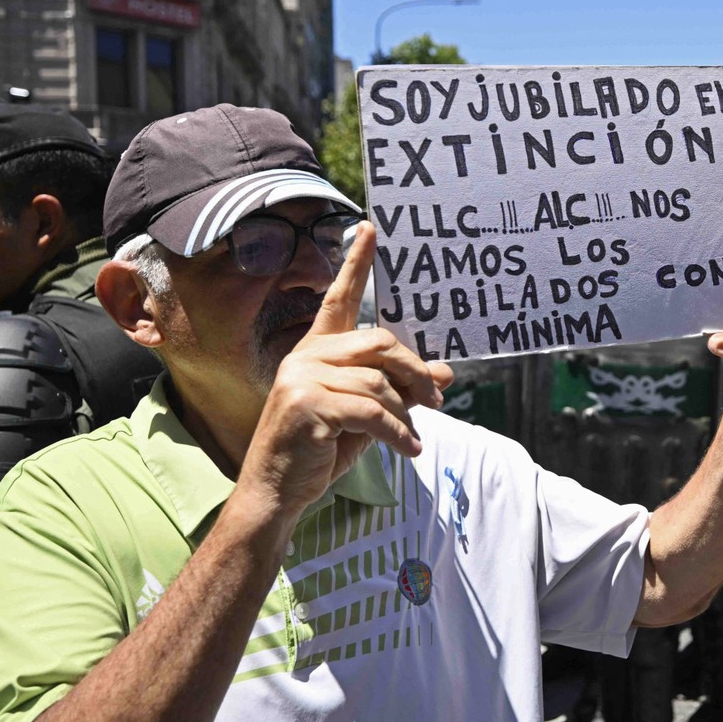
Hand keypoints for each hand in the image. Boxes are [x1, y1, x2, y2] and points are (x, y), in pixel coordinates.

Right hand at [240, 220, 453, 523]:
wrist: (278, 492)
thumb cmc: (319, 451)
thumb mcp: (367, 416)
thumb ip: (399, 390)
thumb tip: (444, 373)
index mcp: (316, 350)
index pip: (339, 299)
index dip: (355, 263)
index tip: (369, 229)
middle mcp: (306, 356)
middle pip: (380, 343)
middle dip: (415, 372)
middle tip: (437, 398)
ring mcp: (302, 378)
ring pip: (379, 383)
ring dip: (406, 414)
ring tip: (412, 438)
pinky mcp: (306, 404)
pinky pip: (372, 412)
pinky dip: (398, 433)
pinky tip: (408, 450)